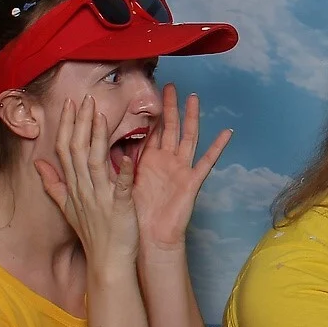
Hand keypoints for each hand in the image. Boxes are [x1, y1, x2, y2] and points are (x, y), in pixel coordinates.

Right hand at [36, 96, 139, 267]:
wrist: (107, 261)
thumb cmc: (92, 233)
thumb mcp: (67, 207)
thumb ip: (53, 184)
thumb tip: (37, 164)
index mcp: (73, 186)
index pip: (65, 150)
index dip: (66, 126)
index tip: (70, 104)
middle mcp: (83, 189)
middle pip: (77, 151)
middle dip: (80, 123)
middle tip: (85, 98)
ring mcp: (100, 197)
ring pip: (94, 162)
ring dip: (97, 138)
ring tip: (100, 116)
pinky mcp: (119, 207)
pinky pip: (120, 187)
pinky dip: (122, 171)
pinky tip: (125, 156)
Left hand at [131, 84, 232, 257]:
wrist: (149, 241)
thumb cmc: (134, 216)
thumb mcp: (120, 184)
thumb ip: (116, 163)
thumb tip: (100, 143)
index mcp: (149, 162)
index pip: (151, 131)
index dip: (150, 113)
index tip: (147, 92)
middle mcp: (166, 162)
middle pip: (170, 128)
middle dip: (170, 107)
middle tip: (169, 85)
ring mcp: (181, 170)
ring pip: (187, 137)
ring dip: (191, 118)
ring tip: (194, 98)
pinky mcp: (191, 182)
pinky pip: (207, 161)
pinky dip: (218, 147)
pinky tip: (227, 133)